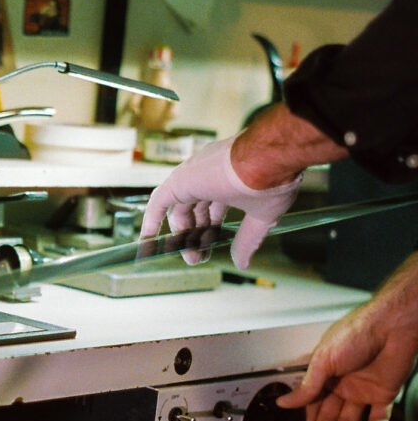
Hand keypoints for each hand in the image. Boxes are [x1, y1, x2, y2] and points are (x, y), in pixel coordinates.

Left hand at [139, 136, 301, 268]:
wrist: (268, 157)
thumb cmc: (272, 179)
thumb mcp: (262, 215)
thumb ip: (248, 239)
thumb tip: (242, 263)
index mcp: (229, 178)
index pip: (214, 206)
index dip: (212, 228)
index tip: (213, 247)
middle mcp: (208, 174)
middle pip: (195, 209)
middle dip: (197, 235)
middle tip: (199, 258)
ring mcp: (193, 175)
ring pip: (180, 208)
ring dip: (183, 235)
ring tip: (191, 258)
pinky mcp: (180, 180)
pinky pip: (159, 201)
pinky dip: (152, 219)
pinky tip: (148, 240)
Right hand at [277, 255, 417, 420]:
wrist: (392, 327)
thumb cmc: (357, 332)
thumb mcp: (323, 360)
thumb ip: (306, 386)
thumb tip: (285, 401)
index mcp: (324, 373)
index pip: (311, 403)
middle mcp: (342, 383)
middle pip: (329, 416)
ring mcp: (363, 389)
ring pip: (350, 420)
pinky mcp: (384, 394)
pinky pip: (378, 418)